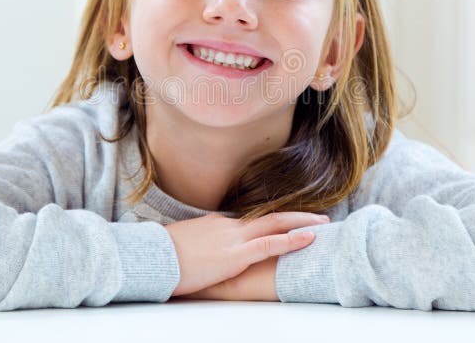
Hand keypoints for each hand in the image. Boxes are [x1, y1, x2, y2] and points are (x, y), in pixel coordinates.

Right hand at [165, 212, 327, 296]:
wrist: (151, 258)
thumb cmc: (161, 257)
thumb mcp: (182, 246)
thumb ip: (198, 246)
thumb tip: (199, 253)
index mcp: (215, 224)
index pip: (250, 221)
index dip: (273, 222)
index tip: (289, 222)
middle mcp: (228, 226)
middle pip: (269, 216)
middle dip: (296, 216)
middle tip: (319, 216)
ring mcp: (233, 239)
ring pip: (275, 224)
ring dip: (301, 223)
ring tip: (323, 224)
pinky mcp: (235, 255)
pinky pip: (270, 244)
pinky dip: (292, 240)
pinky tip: (309, 238)